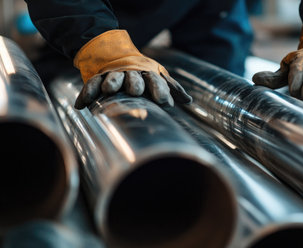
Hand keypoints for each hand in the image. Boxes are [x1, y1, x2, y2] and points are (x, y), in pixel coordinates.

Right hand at [74, 68, 191, 108]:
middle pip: (134, 78)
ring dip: (111, 83)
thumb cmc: (142, 72)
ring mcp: (114, 74)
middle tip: (136, 91)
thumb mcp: (159, 77)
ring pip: (113, 77)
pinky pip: (91, 84)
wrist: (115, 53)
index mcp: (148, 73)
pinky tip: (81, 105)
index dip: (160, 90)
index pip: (156, 80)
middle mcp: (131, 73)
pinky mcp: (98, 76)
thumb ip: (172, 89)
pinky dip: (86, 93)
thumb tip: (189, 101)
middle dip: (135, 84)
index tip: (164, 102)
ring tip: (108, 90)